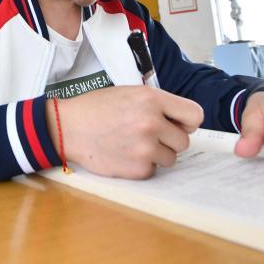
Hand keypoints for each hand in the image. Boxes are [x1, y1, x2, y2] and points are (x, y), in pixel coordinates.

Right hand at [46, 86, 203, 178]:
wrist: (69, 128)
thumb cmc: (96, 108)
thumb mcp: (128, 93)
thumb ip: (156, 104)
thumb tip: (182, 122)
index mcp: (151, 99)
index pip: (194, 115)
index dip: (188, 122)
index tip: (179, 125)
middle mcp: (152, 122)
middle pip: (183, 141)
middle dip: (169, 141)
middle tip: (147, 136)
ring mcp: (145, 147)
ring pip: (170, 158)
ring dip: (156, 155)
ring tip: (133, 145)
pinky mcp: (137, 168)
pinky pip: (153, 170)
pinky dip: (141, 166)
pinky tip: (124, 154)